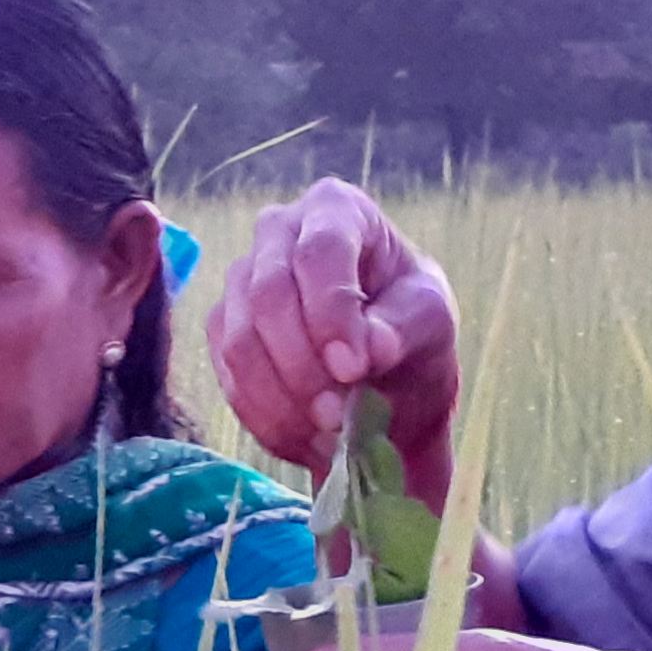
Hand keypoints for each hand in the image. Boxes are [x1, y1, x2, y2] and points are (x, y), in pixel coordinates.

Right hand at [206, 177, 460, 492]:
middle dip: (301, 366)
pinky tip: (310, 441)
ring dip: (283, 403)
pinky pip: (230, 381)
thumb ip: (403, 327)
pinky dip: (270, 422)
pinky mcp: (222, 331)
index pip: (320, 251)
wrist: (389, 367)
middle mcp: (277, 232)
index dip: (330, 312)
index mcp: (336, 209)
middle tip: (339, 417)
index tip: (352, 369)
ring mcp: (241, 280)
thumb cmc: (412, 325)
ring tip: (330, 438)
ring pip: (240, 343)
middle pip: (268, 295)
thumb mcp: (430, 321)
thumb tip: (370, 348)